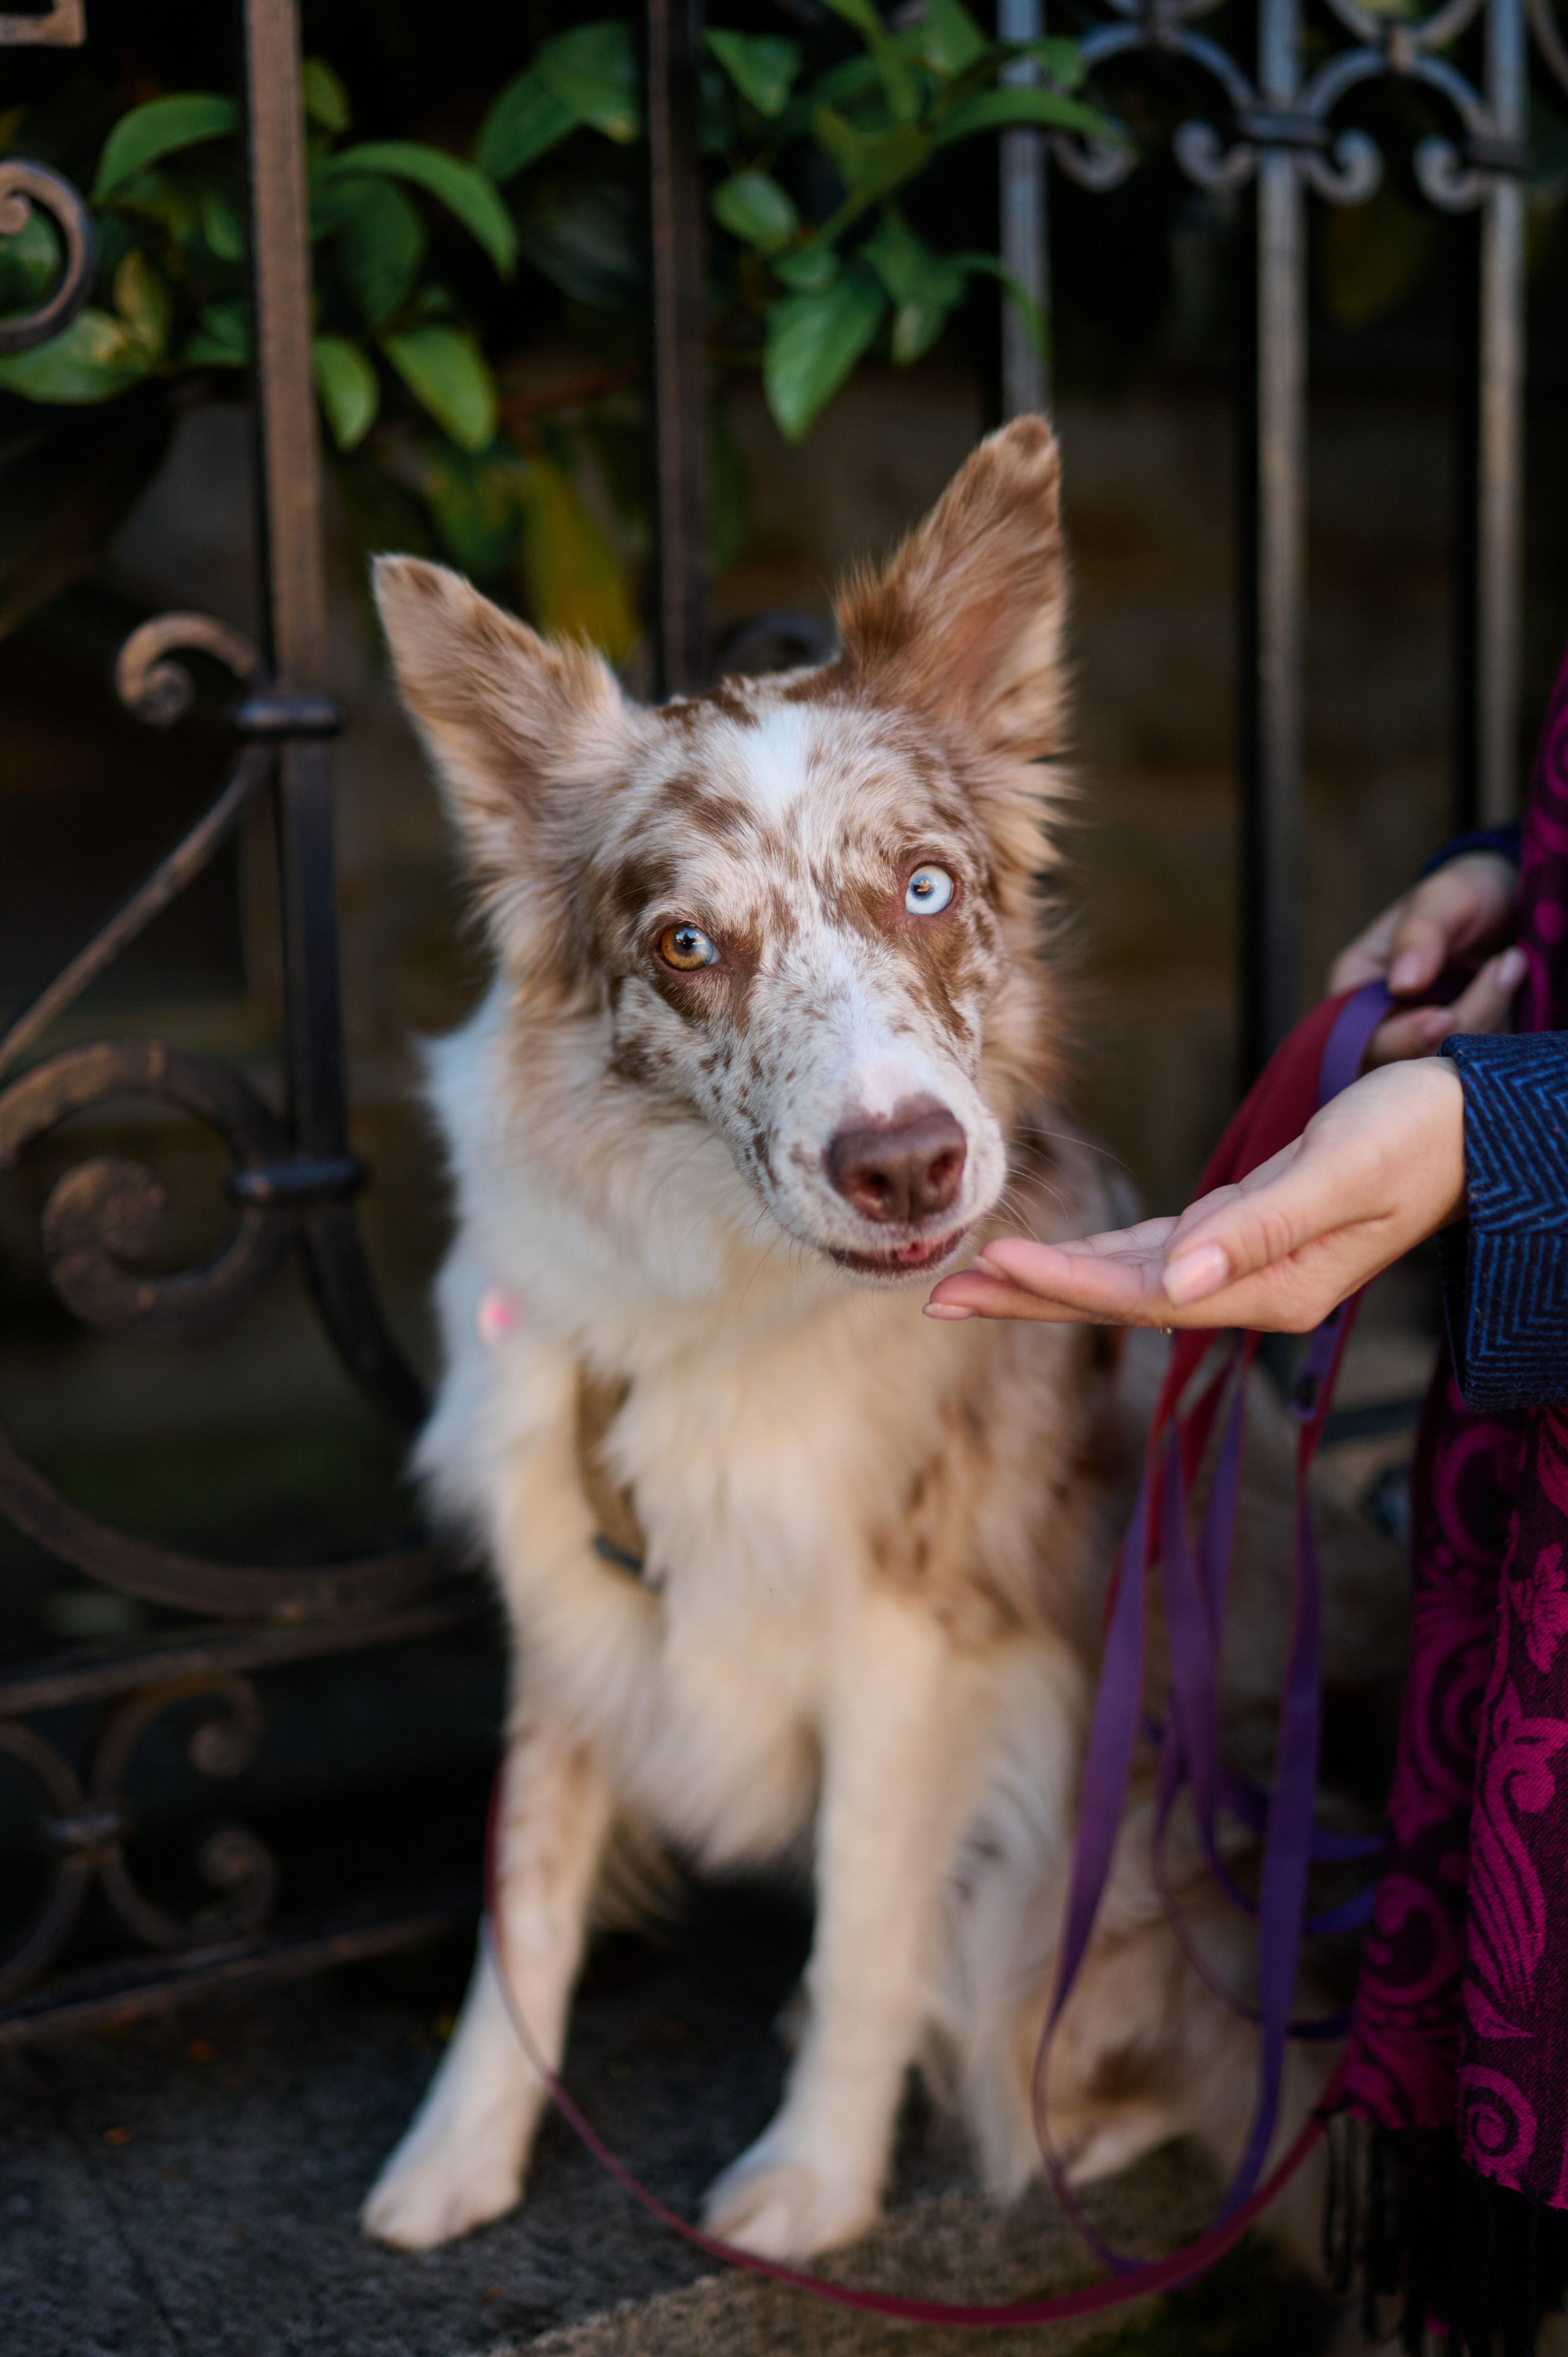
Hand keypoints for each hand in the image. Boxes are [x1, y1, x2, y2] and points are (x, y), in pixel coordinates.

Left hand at [925, 1057, 1466, 1334]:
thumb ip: (1263, 1226)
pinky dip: (1096, 1260)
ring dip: (1049, 1280)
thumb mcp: (1345, 1169)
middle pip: (1117, 1300)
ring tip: (971, 1278)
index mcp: (1271, 1285)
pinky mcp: (1248, 1234)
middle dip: (1027, 1296)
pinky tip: (1055, 1263)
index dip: (1063, 1282)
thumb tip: (1179, 1281)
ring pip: (1126, 1281)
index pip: (1142, 1295)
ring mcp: (1248, 1266)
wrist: (1480, 1125)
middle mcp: (1251, 1287)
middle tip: (936, 1296)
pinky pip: (1154, 1258)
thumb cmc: (1422, 1133)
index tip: (990, 1262)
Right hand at [1330, 851, 1521, 1065]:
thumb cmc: (1464, 892)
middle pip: (1408, 1061)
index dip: (1404, 1038)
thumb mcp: (1442, 899)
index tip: (1447, 1015)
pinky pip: (1477, 1063)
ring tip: (1513, 963)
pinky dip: (1501, 1032)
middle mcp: (1380, 1024)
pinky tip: (1513, 985)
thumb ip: (1419, 936)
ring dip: (1492, 1020)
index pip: (1364, 1038)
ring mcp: (1421, 1041)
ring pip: (1449, 1066)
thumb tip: (1403, 984)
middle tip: (1505, 965)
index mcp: (1355, 990)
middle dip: (1464, 1020)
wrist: (1506, 901)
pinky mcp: (1457, 1049)